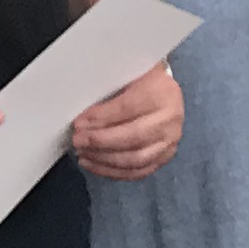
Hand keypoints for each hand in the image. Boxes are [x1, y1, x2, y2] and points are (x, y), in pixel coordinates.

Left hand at [73, 62, 183, 181]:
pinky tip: (93, 163)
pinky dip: (112, 171)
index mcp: (163, 93)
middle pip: (134, 136)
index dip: (102, 117)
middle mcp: (171, 120)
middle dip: (101, 141)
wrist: (165, 93)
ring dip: (104, 158)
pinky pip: (137, 172)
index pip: (129, 108)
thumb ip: (109, 93)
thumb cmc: (141, 81)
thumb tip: (82, 118)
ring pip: (135, 159)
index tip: (79, 123)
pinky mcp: (164, 158)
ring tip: (82, 153)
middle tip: (77, 140)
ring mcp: (170, 142)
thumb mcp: (128, 76)